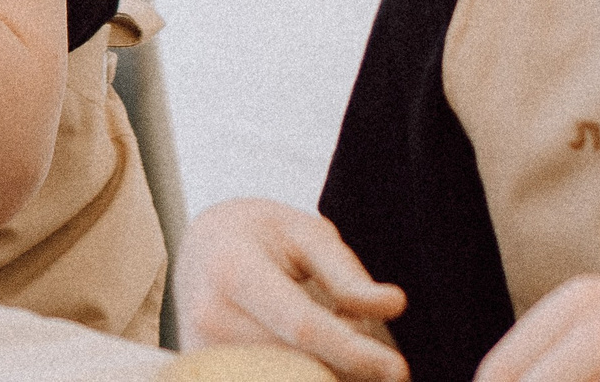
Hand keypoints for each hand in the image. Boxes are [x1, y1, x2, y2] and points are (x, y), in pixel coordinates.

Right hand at [178, 198, 408, 381]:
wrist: (201, 249)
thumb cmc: (261, 235)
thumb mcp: (306, 232)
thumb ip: (347, 272)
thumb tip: (392, 305)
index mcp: (234, 270)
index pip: (301, 325)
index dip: (354, 351)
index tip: (398, 369)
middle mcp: (209, 318)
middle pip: (297, 367)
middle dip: (346, 368)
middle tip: (368, 346)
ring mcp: (201, 354)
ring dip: (325, 375)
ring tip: (336, 344)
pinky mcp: (204, 376)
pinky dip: (301, 379)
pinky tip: (316, 364)